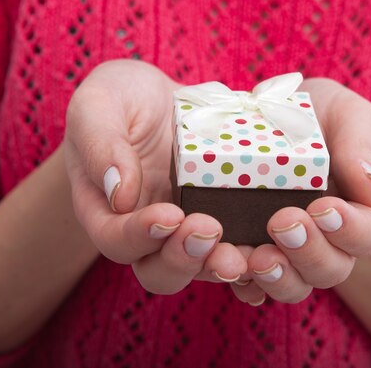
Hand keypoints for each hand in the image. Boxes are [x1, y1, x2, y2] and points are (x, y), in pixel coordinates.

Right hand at [64, 60, 245, 293]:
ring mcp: (186, 227)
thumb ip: (101, 144)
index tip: (168, 214)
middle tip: (208, 230)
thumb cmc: (118, 100)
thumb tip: (121, 195)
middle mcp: (146, 230)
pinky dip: (253, 257)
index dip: (139, 236)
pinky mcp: (221, 217)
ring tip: (244, 254)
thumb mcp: (98, 105)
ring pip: (201, 266)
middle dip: (184, 258)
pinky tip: (273, 251)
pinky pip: (236, 247)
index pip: (116, 240)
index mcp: (107, 209)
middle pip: (159, 270)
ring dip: (221, 265)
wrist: (159, 100)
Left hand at [230, 78, 370, 303]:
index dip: (350, 230)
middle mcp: (329, 240)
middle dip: (308, 253)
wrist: (268, 118)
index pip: (369, 235)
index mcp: (361, 210)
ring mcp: (289, 252)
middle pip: (331, 269)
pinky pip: (251, 285)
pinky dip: (241, 284)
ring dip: (275, 277)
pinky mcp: (253, 253)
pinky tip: (228, 267)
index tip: (323, 208)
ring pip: (292, 286)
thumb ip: (361, 141)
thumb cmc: (319, 117)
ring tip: (254, 256)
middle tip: (282, 223)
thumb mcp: (345, 114)